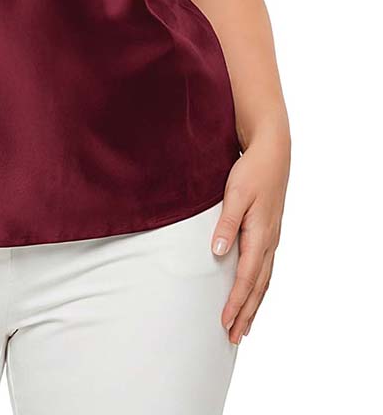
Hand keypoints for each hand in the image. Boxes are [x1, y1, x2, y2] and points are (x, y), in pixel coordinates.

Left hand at [211, 128, 289, 344]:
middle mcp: (268, 242)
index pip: (246, 277)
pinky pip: (265, 269)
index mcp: (259, 235)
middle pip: (258, 287)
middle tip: (233, 337)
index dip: (236, 302)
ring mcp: (271, 239)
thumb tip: (218, 253)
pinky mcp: (270, 233)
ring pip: (264, 281)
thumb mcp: (235, 194)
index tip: (224, 321)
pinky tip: (254, 294)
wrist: (273, 154)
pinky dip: (259, 288)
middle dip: (246, 313)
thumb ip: (226, 224)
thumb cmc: (251, 172)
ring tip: (243, 326)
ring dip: (253, 305)